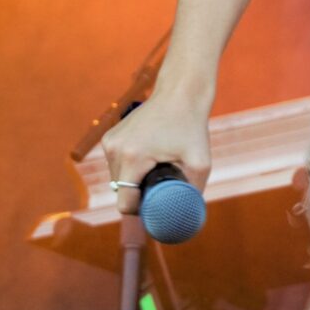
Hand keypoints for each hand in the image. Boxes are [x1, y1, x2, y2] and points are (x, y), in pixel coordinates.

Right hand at [100, 93, 211, 210]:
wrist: (179, 93)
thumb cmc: (192, 126)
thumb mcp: (200, 162)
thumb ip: (192, 192)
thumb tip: (187, 217)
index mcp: (131, 158)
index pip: (125, 204)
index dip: (142, 211)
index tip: (158, 205)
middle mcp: (114, 149)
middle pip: (121, 192)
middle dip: (140, 194)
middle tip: (163, 183)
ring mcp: (109, 141)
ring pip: (117, 179)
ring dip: (134, 181)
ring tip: (156, 167)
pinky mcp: (109, 136)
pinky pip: (116, 165)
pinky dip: (130, 168)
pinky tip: (148, 158)